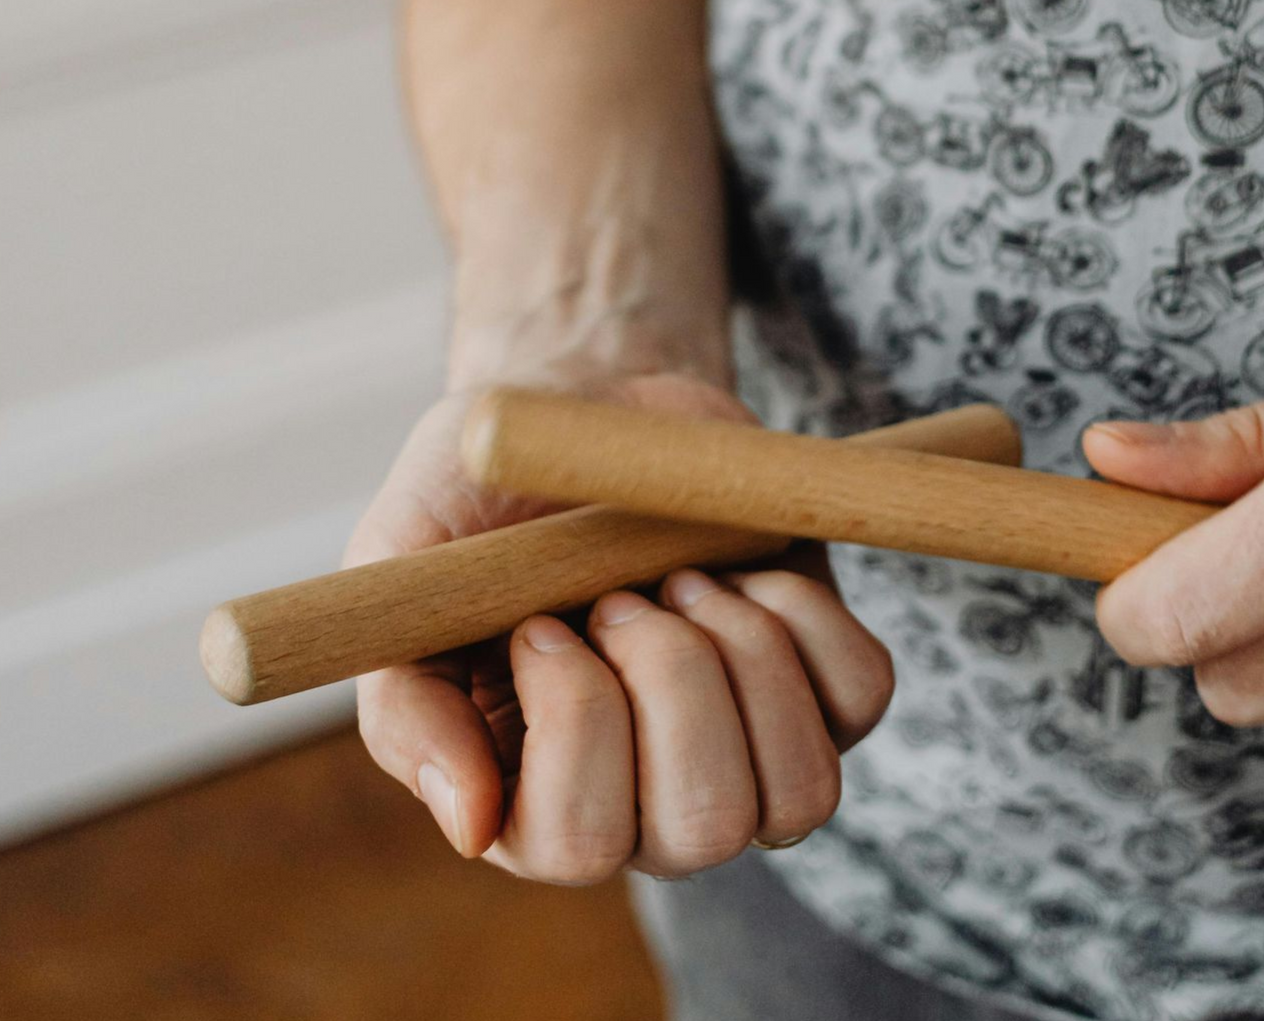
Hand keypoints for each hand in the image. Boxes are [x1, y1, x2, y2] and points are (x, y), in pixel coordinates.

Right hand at [351, 372, 891, 881]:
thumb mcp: (402, 583)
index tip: (540, 620)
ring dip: (745, 654)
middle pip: (706, 825)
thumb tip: (471, 828)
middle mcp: (652, 814)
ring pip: (800, 788)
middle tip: (619, 593)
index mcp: (536, 810)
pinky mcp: (827, 699)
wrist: (580, 419)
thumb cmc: (477, 509)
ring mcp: (751, 764)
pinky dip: (809, 618)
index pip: (581, 845)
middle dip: (670, 678)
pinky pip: (862, 697)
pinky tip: (746, 575)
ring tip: (684, 581)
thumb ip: (405, 708)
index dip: (574, 718)